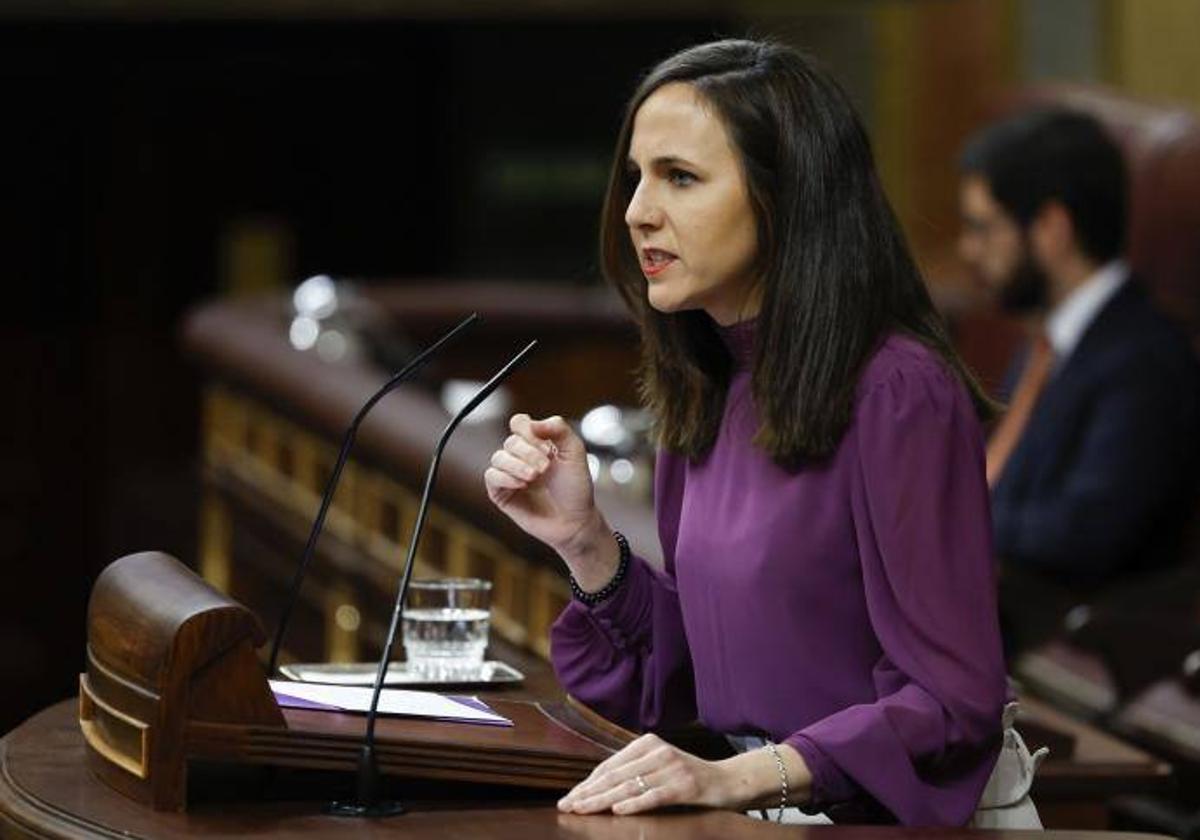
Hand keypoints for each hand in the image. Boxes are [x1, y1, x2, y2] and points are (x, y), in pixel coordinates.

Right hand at [484, 414, 613, 583]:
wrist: (575, 520)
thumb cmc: (576, 488)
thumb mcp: (575, 452)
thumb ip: (559, 429)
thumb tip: (532, 423)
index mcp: (537, 443)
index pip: (519, 423)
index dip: (529, 430)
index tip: (547, 446)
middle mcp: (521, 457)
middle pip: (511, 441)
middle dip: (528, 452)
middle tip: (545, 468)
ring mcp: (510, 475)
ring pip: (498, 457)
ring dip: (517, 465)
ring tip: (534, 477)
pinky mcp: (501, 493)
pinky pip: (491, 476)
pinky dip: (505, 477)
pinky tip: (522, 484)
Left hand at [557, 734, 732, 815]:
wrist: (729, 780)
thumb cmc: (689, 776)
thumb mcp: (660, 765)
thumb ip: (634, 769)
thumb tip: (597, 785)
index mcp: (648, 744)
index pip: (610, 765)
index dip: (588, 782)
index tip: (570, 796)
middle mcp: (658, 752)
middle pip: (615, 775)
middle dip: (588, 792)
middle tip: (567, 805)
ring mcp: (672, 768)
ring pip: (629, 786)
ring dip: (602, 800)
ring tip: (582, 809)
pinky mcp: (684, 785)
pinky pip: (654, 795)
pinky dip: (635, 803)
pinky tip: (618, 810)